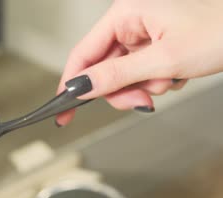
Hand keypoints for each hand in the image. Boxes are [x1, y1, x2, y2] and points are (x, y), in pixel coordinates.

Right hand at [56, 0, 222, 125]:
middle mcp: (130, 21)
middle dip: (122, 90)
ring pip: (122, 75)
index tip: (64, 111)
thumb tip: (81, 87)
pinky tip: (175, 74)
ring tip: (169, 80)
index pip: (83, 54)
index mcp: (124, 13)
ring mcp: (143, 34)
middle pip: (103, 69)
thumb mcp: (163, 60)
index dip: (71, 84)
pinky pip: (140, 73)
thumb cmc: (221, 30)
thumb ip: (117, 75)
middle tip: (141, 100)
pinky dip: (155, 81)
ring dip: (143, 87)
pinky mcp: (155, 44)